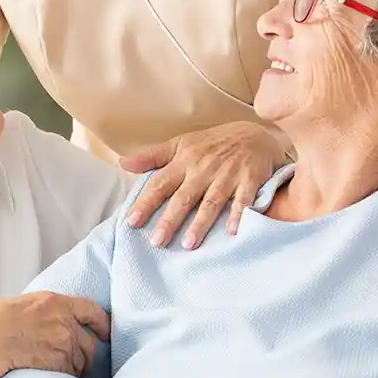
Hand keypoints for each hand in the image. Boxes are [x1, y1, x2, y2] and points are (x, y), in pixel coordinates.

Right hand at [0, 291, 110, 377]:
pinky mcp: (60, 368)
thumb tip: (43, 320)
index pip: (92, 311)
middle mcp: (66, 323)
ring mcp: (65, 347)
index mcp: (55, 303)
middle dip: (86, 354)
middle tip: (74, 362)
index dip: (101, 323)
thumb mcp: (18, 306)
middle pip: (92, 344)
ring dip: (76, 369)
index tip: (104, 332)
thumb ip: (39, 312)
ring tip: (58, 373)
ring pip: (83, 363)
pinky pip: (72, 377)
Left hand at [121, 122, 287, 248]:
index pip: (161, 184)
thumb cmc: (212, 144)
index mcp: (184, 161)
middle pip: (184, 197)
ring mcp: (228, 174)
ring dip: (201, 223)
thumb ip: (152, 157)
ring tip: (189, 244)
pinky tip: (232, 232)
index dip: (146, 202)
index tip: (132, 222)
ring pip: (211, 201)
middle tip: (157, 241)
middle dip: (170, 220)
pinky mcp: (251, 179)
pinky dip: (240, 214)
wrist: (255, 133)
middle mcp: (204, 168)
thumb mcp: (181, 144)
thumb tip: (122, 164)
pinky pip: (244, 199)